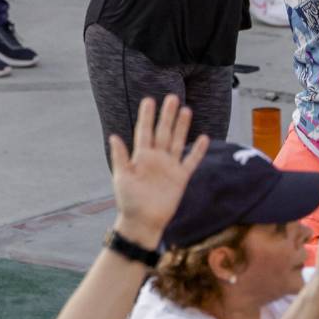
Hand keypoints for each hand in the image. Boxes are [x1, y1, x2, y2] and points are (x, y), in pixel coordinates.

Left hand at [105, 95, 209, 248]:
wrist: (143, 221)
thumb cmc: (129, 200)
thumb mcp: (121, 177)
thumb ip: (120, 157)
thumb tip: (114, 136)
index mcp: (140, 156)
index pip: (145, 131)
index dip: (147, 116)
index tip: (149, 99)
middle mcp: (156, 158)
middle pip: (163, 132)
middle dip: (167, 115)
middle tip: (172, 97)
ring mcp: (169, 166)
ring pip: (177, 141)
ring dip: (182, 127)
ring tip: (186, 110)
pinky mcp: (180, 178)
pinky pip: (191, 161)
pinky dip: (198, 150)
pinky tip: (204, 137)